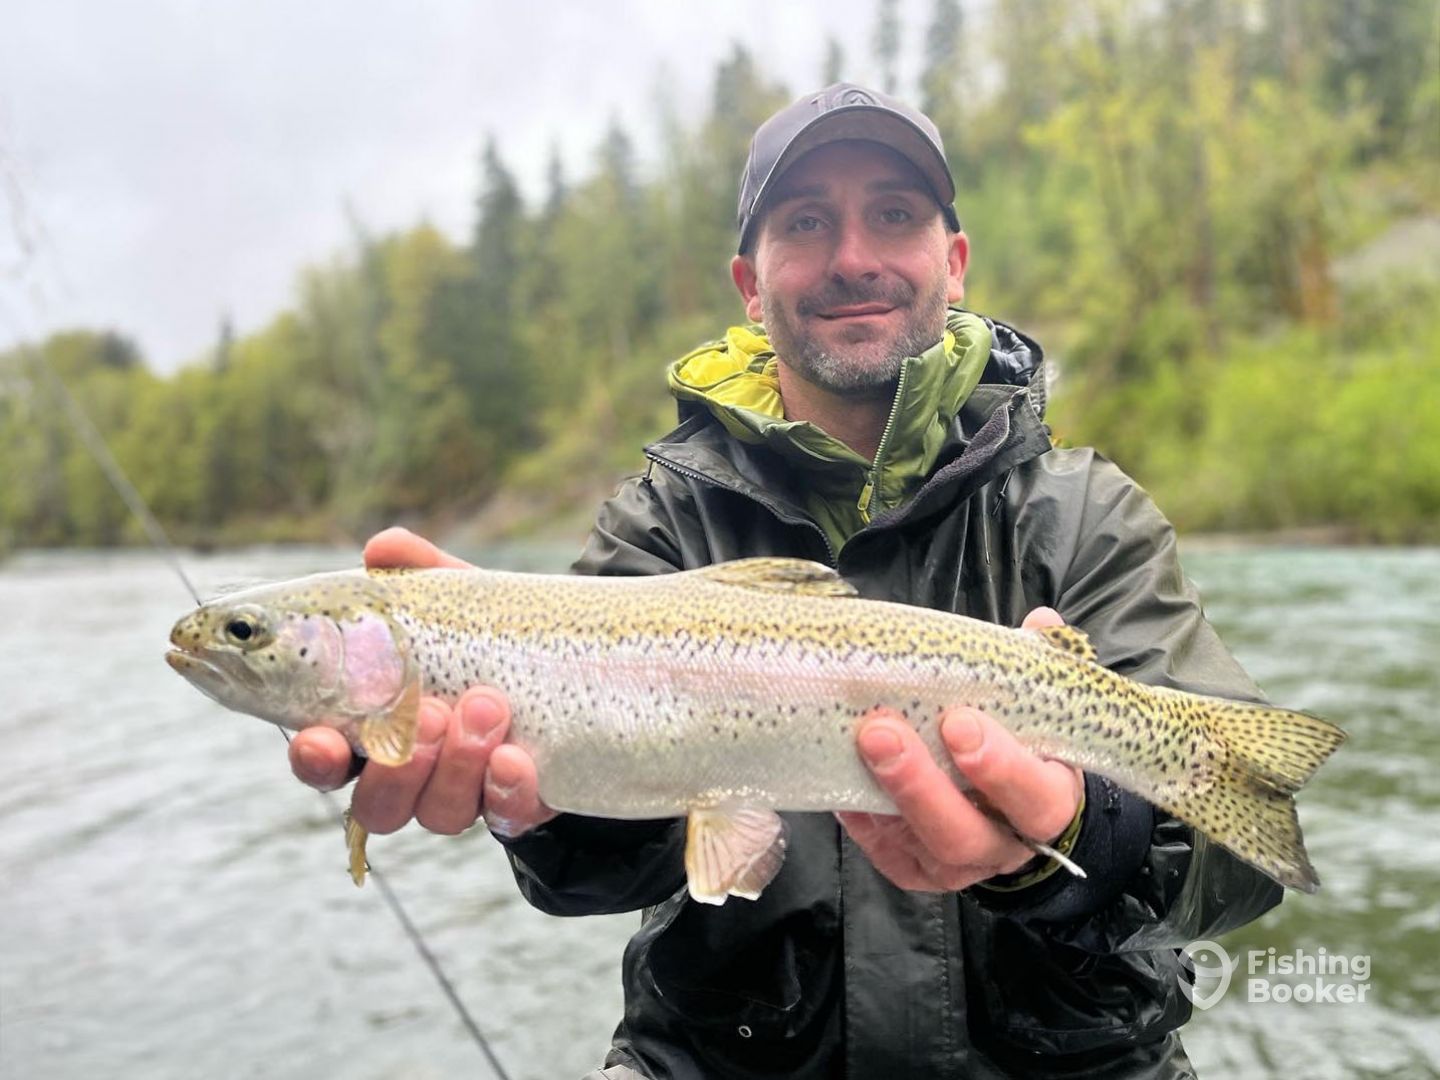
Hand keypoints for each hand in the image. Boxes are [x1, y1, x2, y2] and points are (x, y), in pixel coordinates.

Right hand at [287, 527, 555, 838]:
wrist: (575, 664)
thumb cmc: (486, 633)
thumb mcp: (454, 601)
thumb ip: (417, 574)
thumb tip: (383, 549)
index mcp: (374, 727)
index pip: (325, 760)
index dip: (316, 759)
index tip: (320, 739)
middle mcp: (411, 773)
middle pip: (379, 803)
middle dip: (401, 764)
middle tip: (431, 712)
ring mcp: (464, 795)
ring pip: (439, 813)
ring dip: (457, 763)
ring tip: (487, 707)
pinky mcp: (518, 803)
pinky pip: (506, 818)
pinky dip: (507, 792)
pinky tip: (516, 759)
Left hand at [837, 606, 1084, 891]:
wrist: (1016, 814)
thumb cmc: (1023, 749)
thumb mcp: (1039, 711)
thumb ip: (1038, 666)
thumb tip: (1042, 622)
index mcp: (1046, 801)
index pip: (1034, 796)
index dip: (1000, 766)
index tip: (960, 720)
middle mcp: (1003, 843)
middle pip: (963, 832)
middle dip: (921, 783)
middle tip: (883, 730)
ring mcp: (957, 865)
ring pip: (924, 845)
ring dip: (889, 793)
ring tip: (861, 742)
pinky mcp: (915, 870)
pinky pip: (885, 852)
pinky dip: (862, 818)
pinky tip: (842, 777)